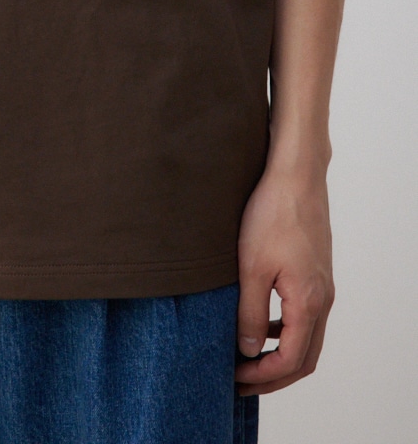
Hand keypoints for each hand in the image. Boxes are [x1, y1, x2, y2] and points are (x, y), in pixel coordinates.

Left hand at [234, 165, 334, 395]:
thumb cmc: (272, 215)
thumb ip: (249, 313)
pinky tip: (260, 324)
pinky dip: (284, 331)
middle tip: (240, 381)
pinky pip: (305, 317)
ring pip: (307, 338)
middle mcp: (322, 299)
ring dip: (279, 355)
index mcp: (308, 302)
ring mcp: (322, 286)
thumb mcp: (251, 267)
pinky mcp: (315, 273)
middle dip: (273, 376)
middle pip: (304, 358)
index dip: (263, 376)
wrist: (295, 176)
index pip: (291, 360)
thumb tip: (248, 350)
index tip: (235, 378)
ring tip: (246, 359)